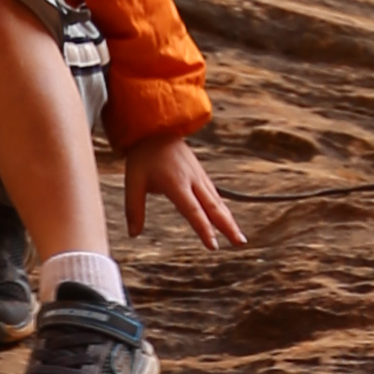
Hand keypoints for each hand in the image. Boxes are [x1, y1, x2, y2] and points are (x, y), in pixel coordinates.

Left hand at [121, 137, 244, 251]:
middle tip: (240, 243)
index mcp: (176, 183)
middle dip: (228, 226)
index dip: (204, 229)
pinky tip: (229, 221)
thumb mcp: (133, 181)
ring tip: (240, 238)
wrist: (156, 128)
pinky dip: (223, 210)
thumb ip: (134, 209)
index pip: (193, 211)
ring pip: (218, 202)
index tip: (213, 246)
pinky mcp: (201, 175)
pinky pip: (215, 195)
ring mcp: (199, 177)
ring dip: (230, 220)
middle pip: (214, 208)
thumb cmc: (143, 156)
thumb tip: (133, 234)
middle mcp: (192, 180)